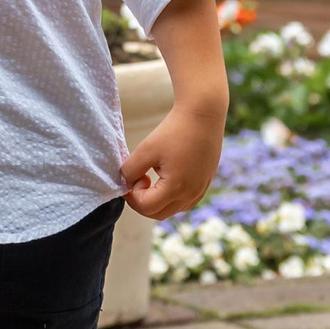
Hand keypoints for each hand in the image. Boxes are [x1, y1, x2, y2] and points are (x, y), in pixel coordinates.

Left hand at [121, 102, 223, 220]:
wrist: (203, 115)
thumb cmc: (173, 130)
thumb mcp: (145, 149)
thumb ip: (129, 170)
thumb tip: (124, 183)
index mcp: (176, 188)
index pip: (146, 208)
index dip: (132, 195)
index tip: (133, 175)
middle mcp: (191, 195)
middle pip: (158, 214)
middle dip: (142, 201)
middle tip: (138, 178)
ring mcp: (200, 191)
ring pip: (172, 209)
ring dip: (157, 199)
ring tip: (152, 175)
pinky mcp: (205, 184)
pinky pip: (184, 201)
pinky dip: (170, 195)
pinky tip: (166, 175)